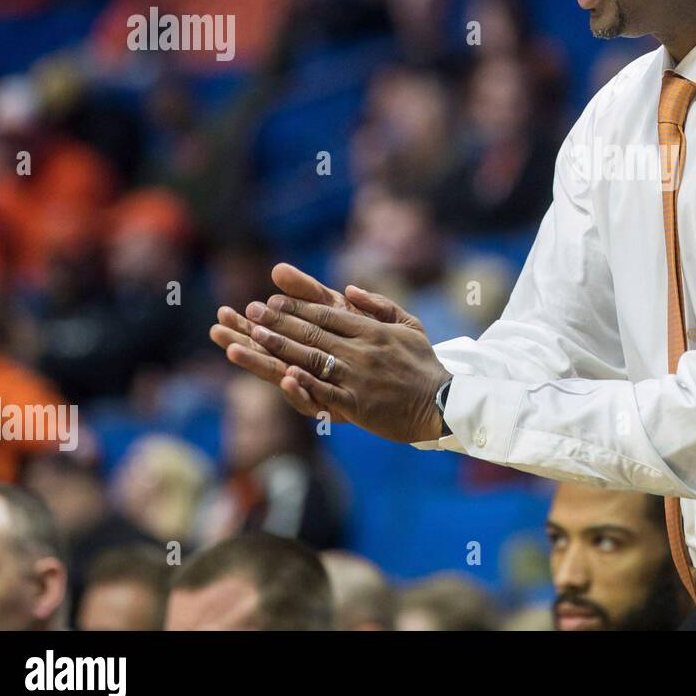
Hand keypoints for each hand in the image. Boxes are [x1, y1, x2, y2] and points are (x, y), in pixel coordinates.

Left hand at [209, 263, 429, 428]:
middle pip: (313, 333)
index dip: (297, 306)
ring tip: (252, 335)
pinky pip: (325, 393)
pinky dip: (304, 385)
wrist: (444, 403)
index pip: (327, 314)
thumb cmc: (424, 363)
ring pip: (312, 359)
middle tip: (250, 311)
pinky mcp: (358, 405)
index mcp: (373, 331)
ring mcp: (358, 378)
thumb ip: (379, 305)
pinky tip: (283, 376)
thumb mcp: (410, 325)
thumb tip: (349, 290)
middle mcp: (362, 350)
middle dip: (278, 321)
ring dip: (280, 346)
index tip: (272, 300)